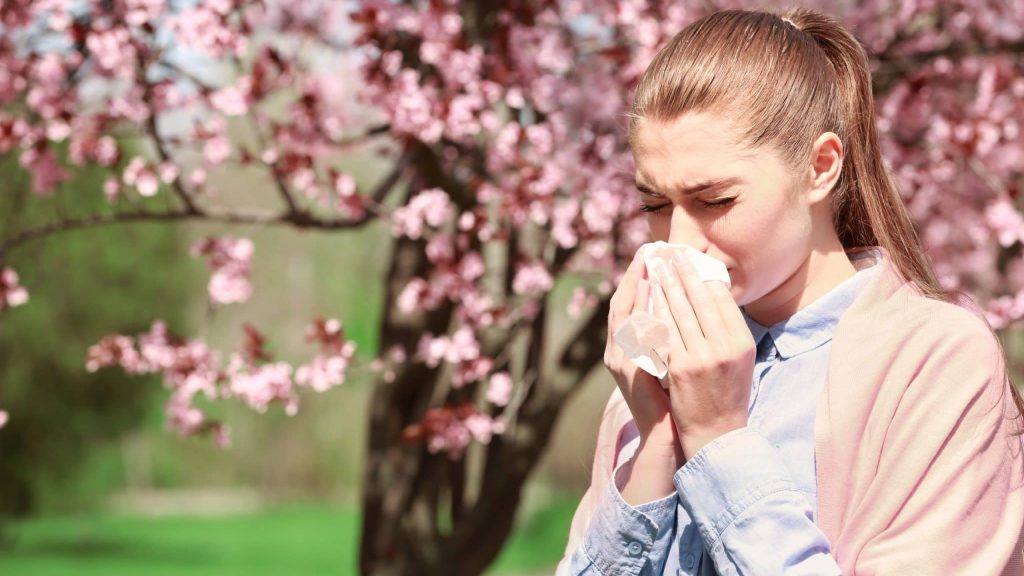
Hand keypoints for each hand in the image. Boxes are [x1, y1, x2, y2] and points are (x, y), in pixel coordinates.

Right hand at [604, 252, 677, 449]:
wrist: (665, 436)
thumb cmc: (672, 398)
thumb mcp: (668, 360)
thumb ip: (667, 335)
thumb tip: (681, 304)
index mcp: (626, 347)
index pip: (628, 304)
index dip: (636, 277)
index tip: (650, 253)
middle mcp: (617, 351)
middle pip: (621, 304)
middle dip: (633, 275)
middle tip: (646, 250)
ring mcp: (621, 362)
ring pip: (625, 317)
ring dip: (635, 290)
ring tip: (647, 265)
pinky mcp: (630, 373)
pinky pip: (634, 337)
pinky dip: (642, 315)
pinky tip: (653, 299)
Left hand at [649, 252, 755, 459]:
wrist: (716, 433)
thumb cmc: (727, 392)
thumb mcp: (738, 358)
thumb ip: (727, 328)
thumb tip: (711, 291)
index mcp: (741, 342)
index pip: (720, 299)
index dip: (703, 275)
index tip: (690, 259)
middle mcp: (724, 347)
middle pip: (698, 300)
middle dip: (682, 273)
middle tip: (669, 253)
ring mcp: (701, 358)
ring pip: (678, 312)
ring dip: (665, 286)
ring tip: (657, 267)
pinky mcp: (679, 369)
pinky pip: (663, 332)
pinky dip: (654, 311)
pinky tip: (647, 297)